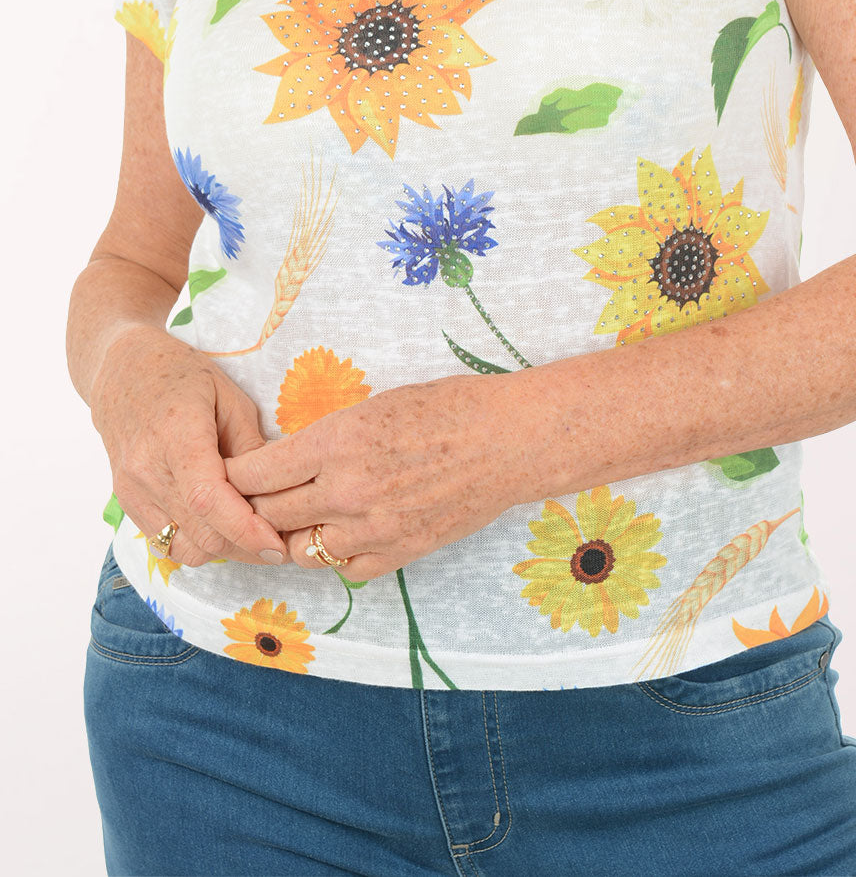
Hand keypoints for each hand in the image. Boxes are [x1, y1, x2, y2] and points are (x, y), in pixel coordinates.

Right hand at [91, 325, 288, 567]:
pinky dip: (196, 543)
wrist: (122, 371)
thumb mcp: (229, 397)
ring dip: (221, 550)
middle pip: (200, 533)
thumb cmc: (182, 375)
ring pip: (183, 548)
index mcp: (177, 434)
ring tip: (250, 534)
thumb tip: (277, 491)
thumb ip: (251, 446)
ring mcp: (131, 490)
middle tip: (278, 541)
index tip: (277, 545)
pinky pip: (166, 543)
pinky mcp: (126, 503)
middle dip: (244, 546)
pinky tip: (218, 525)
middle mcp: (147, 468)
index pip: (207, 499)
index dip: (244, 529)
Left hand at [222, 371, 524, 580]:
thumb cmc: (448, 407)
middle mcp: (347, 490)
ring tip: (298, 516)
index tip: (231, 471)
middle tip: (251, 498)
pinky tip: (342, 531)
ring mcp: (372, 528)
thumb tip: (287, 461)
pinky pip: (343, 567)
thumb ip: (327, 438)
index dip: (234, 474)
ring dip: (291, 535)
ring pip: (298, 550)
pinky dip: (334, 553)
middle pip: (267, 514)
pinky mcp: (397, 553)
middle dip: (252, 506)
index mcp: (337, 442)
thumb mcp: (375, 405)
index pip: (255, 473)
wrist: (508, 441)